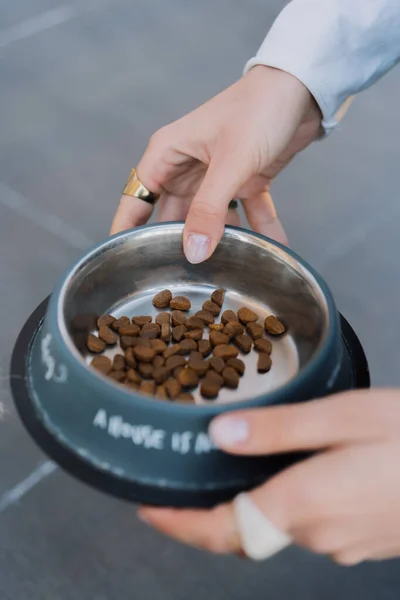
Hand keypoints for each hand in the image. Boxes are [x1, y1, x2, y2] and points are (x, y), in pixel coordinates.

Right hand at [111, 66, 321, 261]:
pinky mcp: (244, 180)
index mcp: (168, 155)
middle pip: (173, 217)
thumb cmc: (258, 110)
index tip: (123, 264)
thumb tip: (193, 252)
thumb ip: (209, 209)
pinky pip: (246, 213)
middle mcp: (186, 168)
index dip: (127, 231)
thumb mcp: (230, 162)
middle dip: (178, 246)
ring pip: (209, 220)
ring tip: (224, 273)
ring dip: (220, 242)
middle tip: (181, 282)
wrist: (303, 88)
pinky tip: (272, 249)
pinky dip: (259, 230)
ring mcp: (216, 176)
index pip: (136, 200)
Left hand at [138, 389, 399, 564]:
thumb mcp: (345, 416)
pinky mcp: (361, 540)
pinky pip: (305, 525)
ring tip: (225, 469)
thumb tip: (219, 434)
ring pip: (275, 528)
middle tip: (180, 483)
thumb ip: (280, 430)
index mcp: (305, 503)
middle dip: (207, 512)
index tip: (147, 508)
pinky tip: (285, 475)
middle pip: (245, 531)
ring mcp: (342, 544)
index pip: (225, 530)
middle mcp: (317, 535)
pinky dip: (282, 505)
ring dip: (247, 505)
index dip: (180, 523)